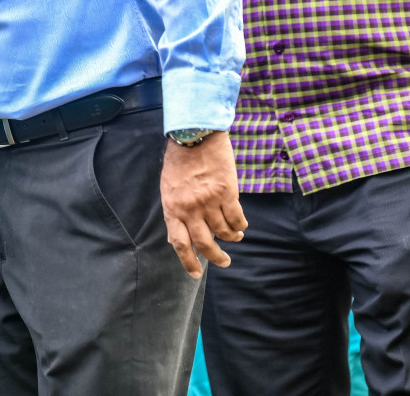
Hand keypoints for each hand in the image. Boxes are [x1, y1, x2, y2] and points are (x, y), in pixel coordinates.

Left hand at [160, 131, 246, 278]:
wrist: (194, 135)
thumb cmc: (179, 161)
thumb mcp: (168, 188)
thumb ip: (174, 212)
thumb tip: (177, 237)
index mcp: (172, 208)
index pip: (180, 243)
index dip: (188, 262)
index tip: (196, 274)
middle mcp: (190, 208)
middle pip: (205, 243)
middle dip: (216, 257)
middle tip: (225, 262)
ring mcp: (209, 202)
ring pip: (224, 232)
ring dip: (231, 238)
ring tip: (235, 238)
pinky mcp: (227, 193)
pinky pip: (237, 219)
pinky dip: (241, 226)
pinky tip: (241, 226)